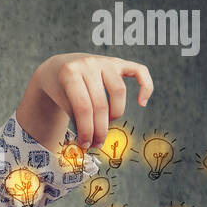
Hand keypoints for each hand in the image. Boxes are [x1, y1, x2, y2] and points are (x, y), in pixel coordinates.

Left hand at [30, 53, 152, 149]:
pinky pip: (140, 71)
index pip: (83, 107)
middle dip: (100, 128)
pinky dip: (146, 87)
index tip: (86, 145)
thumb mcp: (61, 102)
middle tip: (97, 143)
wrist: (59, 67)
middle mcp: (89, 64)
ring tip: (106, 124)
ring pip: (119, 91)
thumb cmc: (60, 88)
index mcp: (70, 73)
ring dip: (115, 114)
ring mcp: (105, 61)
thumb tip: (92, 142)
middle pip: (101, 103)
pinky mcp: (119, 62)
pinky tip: (142, 103)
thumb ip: (77, 118)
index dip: (86, 130)